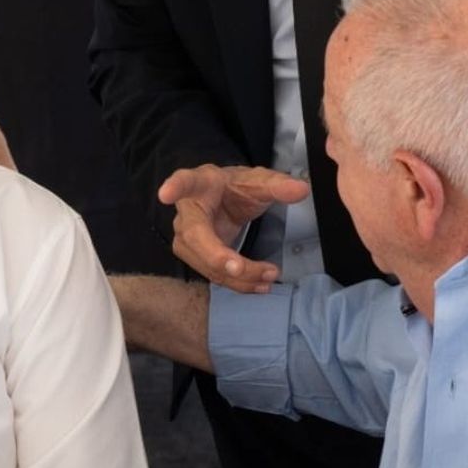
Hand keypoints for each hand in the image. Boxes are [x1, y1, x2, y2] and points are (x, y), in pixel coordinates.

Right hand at [158, 164, 309, 292]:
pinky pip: (214, 274)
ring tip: (268, 276)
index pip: (184, 182)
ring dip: (236, 275)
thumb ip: (277, 184)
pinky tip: (260, 285)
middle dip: (215, 254)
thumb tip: (301, 189)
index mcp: (200, 184)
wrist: (224, 200)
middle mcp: (186, 212)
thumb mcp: (257, 181)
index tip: (165, 194)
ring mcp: (187, 238)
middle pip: (194, 236)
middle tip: (238, 267)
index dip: (174, 187)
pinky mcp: (196, 258)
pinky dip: (238, 282)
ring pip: (205, 262)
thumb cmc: (235, 188)